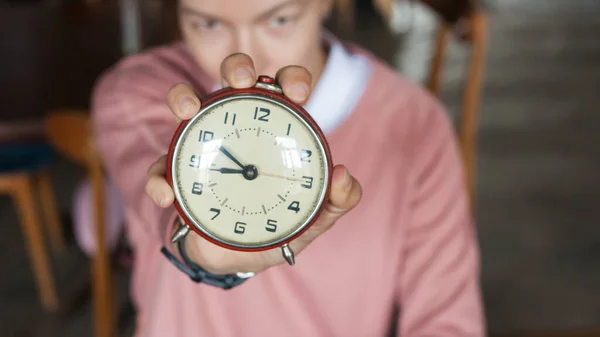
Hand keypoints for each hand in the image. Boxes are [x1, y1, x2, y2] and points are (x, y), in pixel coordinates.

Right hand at [145, 53, 361, 274]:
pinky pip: (160, 166)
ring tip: (188, 110)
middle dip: (237, 69)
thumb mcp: (311, 218)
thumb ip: (335, 202)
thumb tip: (344, 177)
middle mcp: (236, 126)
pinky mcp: (175, 171)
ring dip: (183, 96)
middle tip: (242, 82)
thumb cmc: (275, 228)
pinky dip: (159, 178)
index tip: (298, 92)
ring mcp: (202, 144)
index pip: (283, 90)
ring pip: (187, 102)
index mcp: (272, 131)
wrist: (235, 258)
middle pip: (234, 80)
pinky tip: (167, 195)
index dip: (291, 79)